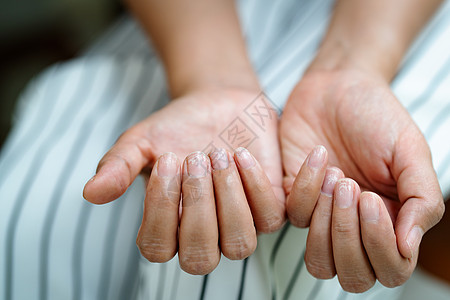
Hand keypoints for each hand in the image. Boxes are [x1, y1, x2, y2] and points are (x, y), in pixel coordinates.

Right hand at [83, 88, 284, 273]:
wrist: (218, 103)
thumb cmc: (177, 127)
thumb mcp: (142, 141)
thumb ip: (118, 167)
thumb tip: (91, 193)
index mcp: (167, 227)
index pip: (157, 248)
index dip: (160, 209)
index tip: (167, 159)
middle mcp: (204, 235)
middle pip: (200, 257)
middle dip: (197, 206)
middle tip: (194, 156)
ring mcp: (239, 225)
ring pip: (239, 245)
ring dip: (228, 199)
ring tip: (218, 154)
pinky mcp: (269, 208)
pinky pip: (270, 218)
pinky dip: (255, 185)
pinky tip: (241, 153)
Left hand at [280, 70, 444, 291]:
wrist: (337, 87)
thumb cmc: (377, 117)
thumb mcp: (411, 151)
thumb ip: (422, 199)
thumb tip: (409, 247)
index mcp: (392, 222)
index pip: (390, 269)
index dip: (380, 246)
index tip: (371, 199)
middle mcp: (356, 227)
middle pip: (352, 274)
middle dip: (349, 236)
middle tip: (352, 187)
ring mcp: (322, 216)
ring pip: (318, 261)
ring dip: (326, 224)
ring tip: (337, 177)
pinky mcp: (292, 198)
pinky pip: (293, 216)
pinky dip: (306, 186)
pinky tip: (319, 155)